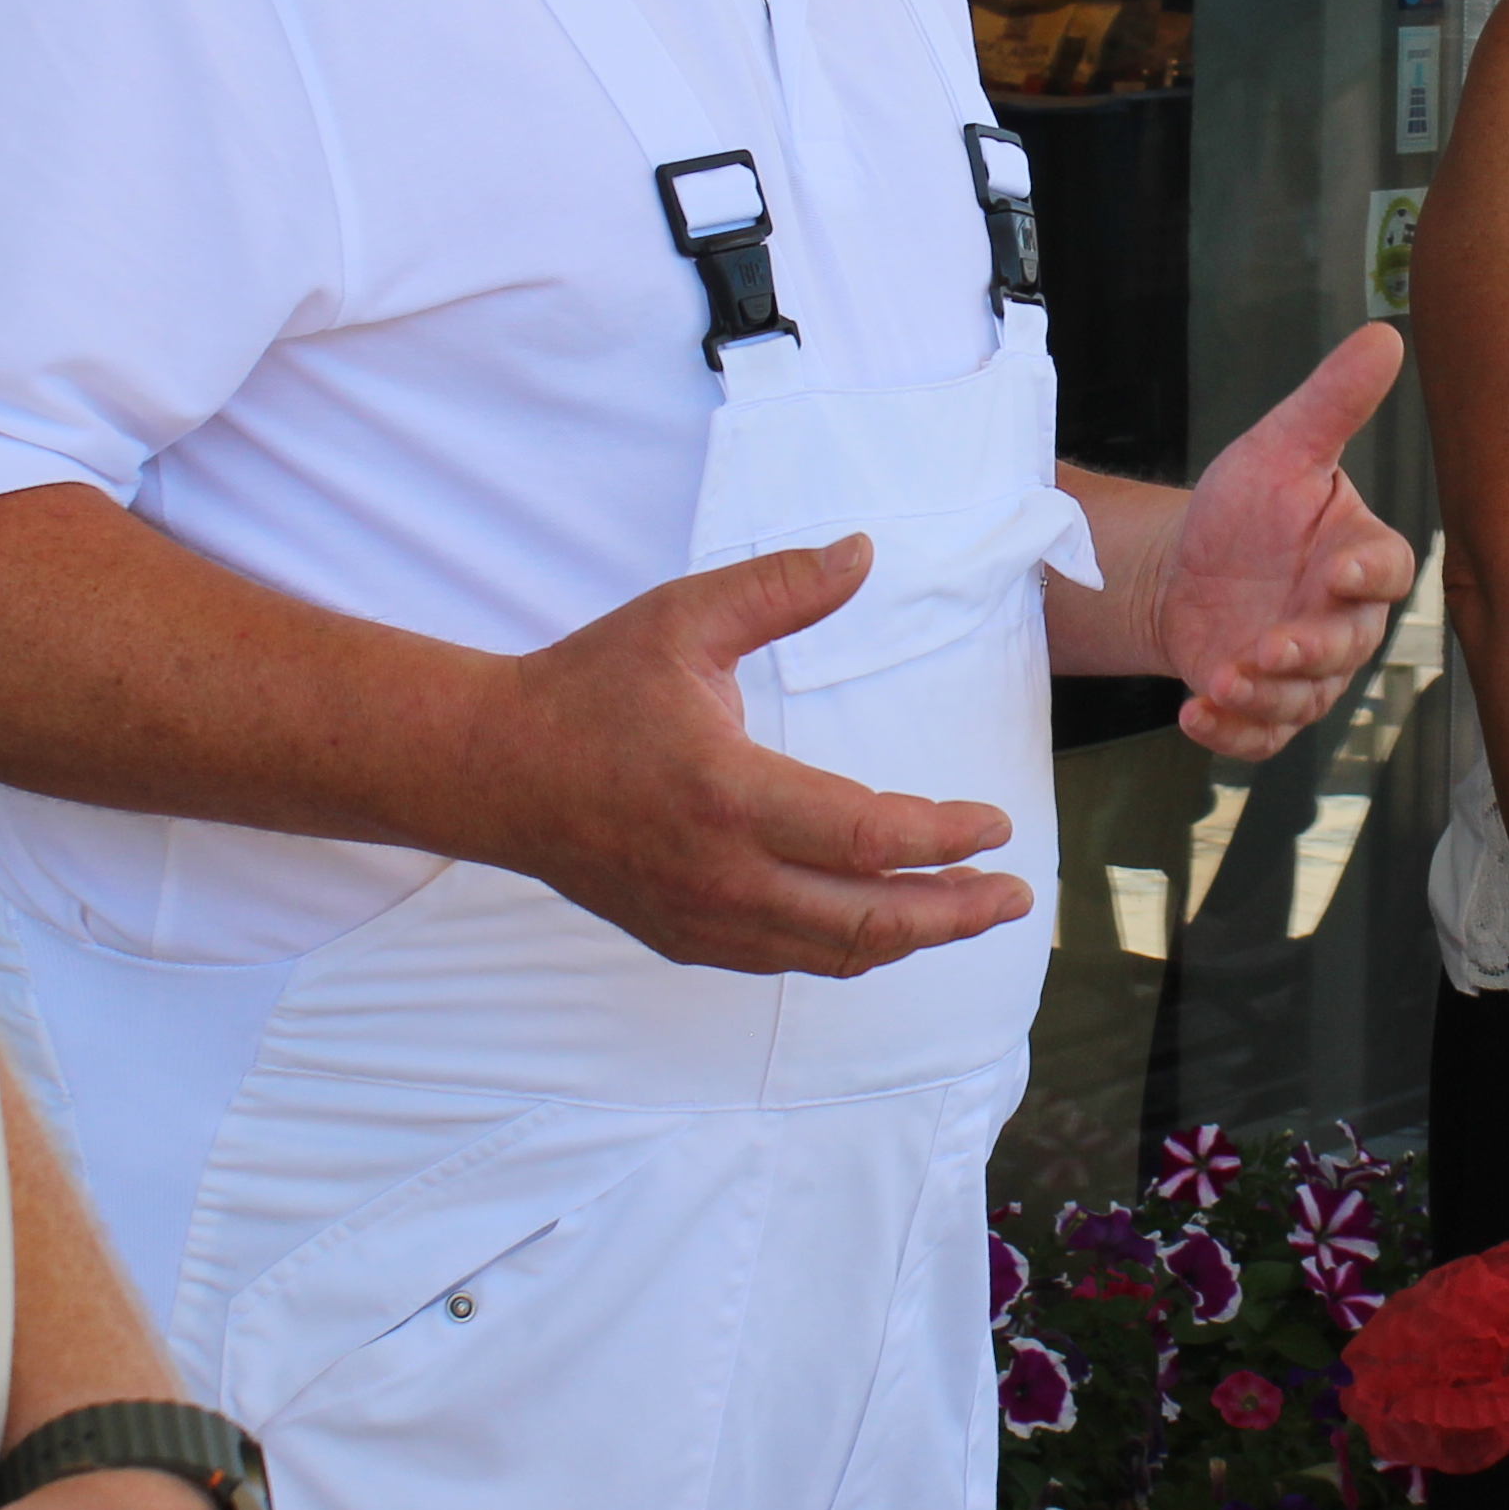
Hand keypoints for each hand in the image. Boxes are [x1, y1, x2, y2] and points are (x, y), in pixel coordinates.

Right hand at [473, 539, 1029, 972]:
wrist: (492, 769)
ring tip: (967, 911)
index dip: (946, 838)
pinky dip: (847, 945)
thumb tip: (865, 552)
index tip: (997, 824)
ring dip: (910, 937)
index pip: (869, 837)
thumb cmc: (588, 688)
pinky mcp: (683, 938)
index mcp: (728, 793)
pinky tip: (884, 921)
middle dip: (955, 914)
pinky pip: (787, 958)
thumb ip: (782, 588)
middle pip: (868, 920)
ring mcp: (700, 918)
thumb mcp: (685, 619)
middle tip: (1016, 896)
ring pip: (832, 952)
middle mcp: (720, 873)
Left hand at [1149, 324, 1418, 759]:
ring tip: (1220, 680)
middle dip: (1307, 652)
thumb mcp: (1280, 447)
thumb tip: (1385, 336)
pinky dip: (1231, 734)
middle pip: (1347, 647)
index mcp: (1358, 555)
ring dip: (1263, 697)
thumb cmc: (1244, 508)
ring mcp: (1306, 671)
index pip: (1387, 570)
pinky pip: (1264, 736)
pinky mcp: (1266, 706)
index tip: (1338, 569)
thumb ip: (1333, 400)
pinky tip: (1195, 713)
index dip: (1369, 573)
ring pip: (1306, 698)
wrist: (1183, 568)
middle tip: (1265, 647)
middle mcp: (1343, 619)